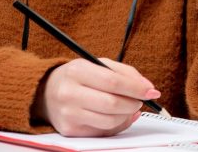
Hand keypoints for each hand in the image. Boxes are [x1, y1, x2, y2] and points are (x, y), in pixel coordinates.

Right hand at [34, 58, 160, 136]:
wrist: (45, 93)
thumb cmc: (77, 77)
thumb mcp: (96, 64)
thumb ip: (123, 73)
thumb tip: (147, 88)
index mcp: (77, 71)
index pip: (113, 82)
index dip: (136, 88)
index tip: (151, 91)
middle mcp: (70, 93)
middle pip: (112, 104)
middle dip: (133, 103)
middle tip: (139, 101)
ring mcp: (69, 114)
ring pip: (109, 121)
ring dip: (126, 116)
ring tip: (128, 107)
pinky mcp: (70, 130)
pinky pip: (102, 131)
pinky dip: (115, 124)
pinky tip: (116, 116)